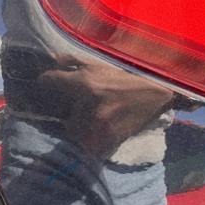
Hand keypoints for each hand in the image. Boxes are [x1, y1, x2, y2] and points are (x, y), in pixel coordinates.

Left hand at [36, 57, 173, 157]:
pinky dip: (92, 141)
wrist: (157, 95)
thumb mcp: (99, 63)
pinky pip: (87, 145)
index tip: (49, 83)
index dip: (48, 81)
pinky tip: (103, 130)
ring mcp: (96, 125)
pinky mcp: (106, 141)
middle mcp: (87, 105)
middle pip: (60, 113)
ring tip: (96, 119)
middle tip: (85, 107)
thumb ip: (72, 61)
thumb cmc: (125, 78)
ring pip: (73, 130)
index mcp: (84, 83)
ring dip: (80, 127)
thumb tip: (50, 59)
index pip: (49, 81)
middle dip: (68, 111)